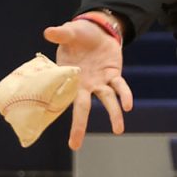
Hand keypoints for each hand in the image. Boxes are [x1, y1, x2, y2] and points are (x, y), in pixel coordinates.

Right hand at [43, 20, 132, 149]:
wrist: (96, 30)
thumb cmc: (78, 35)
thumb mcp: (69, 32)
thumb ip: (61, 34)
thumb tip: (48, 32)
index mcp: (69, 78)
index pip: (62, 98)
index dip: (57, 112)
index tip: (51, 122)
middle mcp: (84, 84)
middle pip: (81, 108)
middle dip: (78, 126)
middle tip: (75, 145)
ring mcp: (100, 81)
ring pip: (106, 100)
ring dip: (113, 115)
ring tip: (118, 130)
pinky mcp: (114, 74)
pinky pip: (120, 87)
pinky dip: (124, 95)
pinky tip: (128, 106)